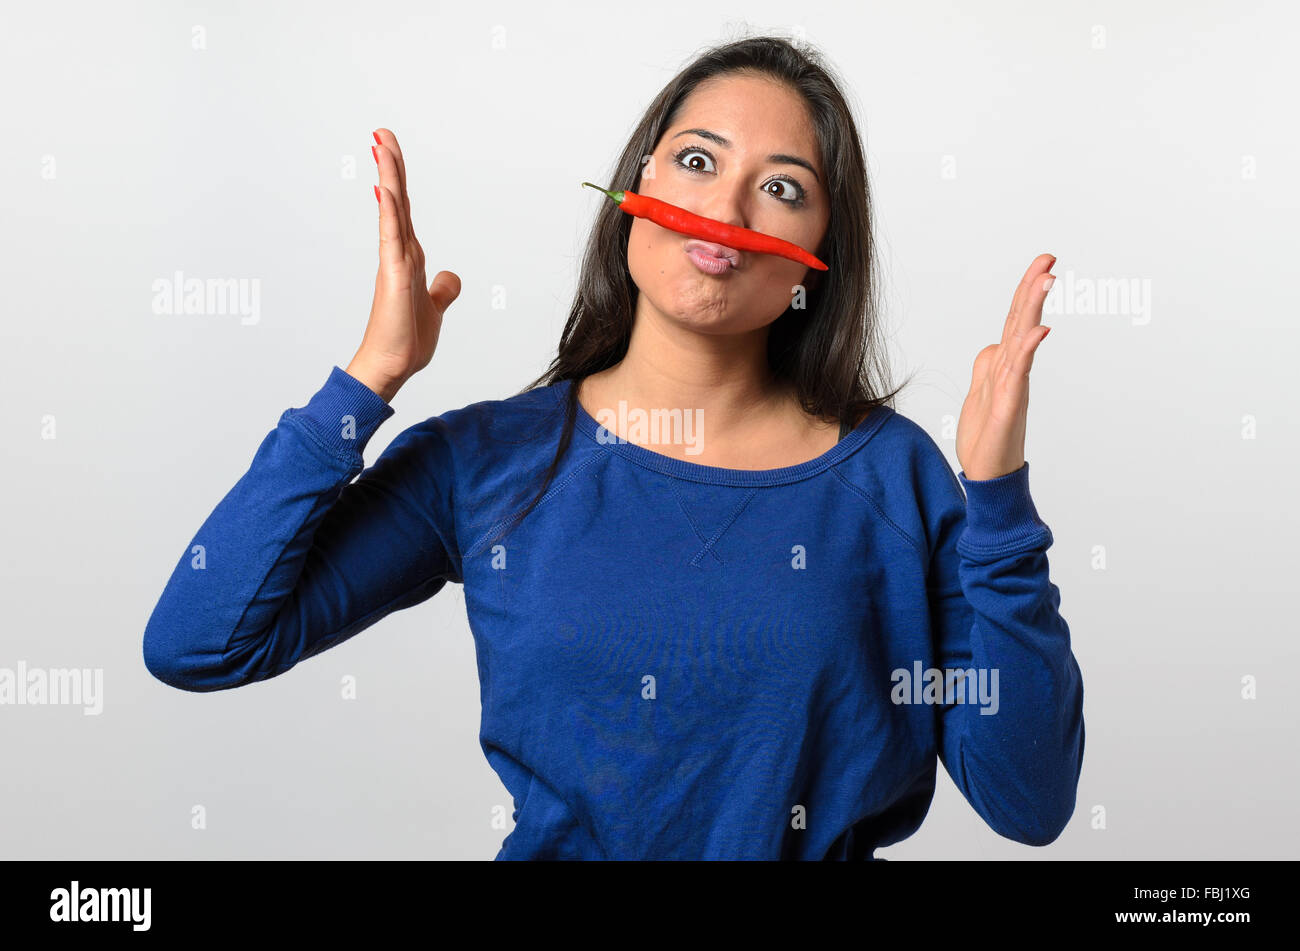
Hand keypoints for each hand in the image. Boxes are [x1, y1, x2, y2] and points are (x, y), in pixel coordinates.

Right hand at [347, 128, 460, 401]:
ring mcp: (394, 261)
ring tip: (380, 145)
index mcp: (409, 256)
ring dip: (388, 177)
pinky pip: (391, 237)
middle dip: (390, 165)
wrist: (394, 366)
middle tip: (381, 133)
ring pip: (392, 210)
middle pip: (396, 200)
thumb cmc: (407, 340)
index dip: (398, 180)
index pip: (403, 209)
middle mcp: (400, 252)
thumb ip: (442, 290)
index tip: (389, 152)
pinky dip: (389, 212)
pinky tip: (385, 189)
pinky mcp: (393, 275)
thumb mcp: (435, 308)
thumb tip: (450, 276)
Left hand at [956, 253, 1055, 481]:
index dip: (1025, 291)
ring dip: (1033, 309)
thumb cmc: (987, 436)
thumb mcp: (981, 392)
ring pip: (1022, 340)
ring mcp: (1013, 387)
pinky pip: (1018, 373)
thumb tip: (993, 345)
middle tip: (1049, 258)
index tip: (1042, 263)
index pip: (1015, 321)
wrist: (988, 474)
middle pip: (1022, 322)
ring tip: (1046, 279)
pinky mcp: (1009, 406)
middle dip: (1033, 289)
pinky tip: (1038, 331)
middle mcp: (1012, 371)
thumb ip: (988, 367)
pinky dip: (1028, 350)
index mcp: (1004, 365)